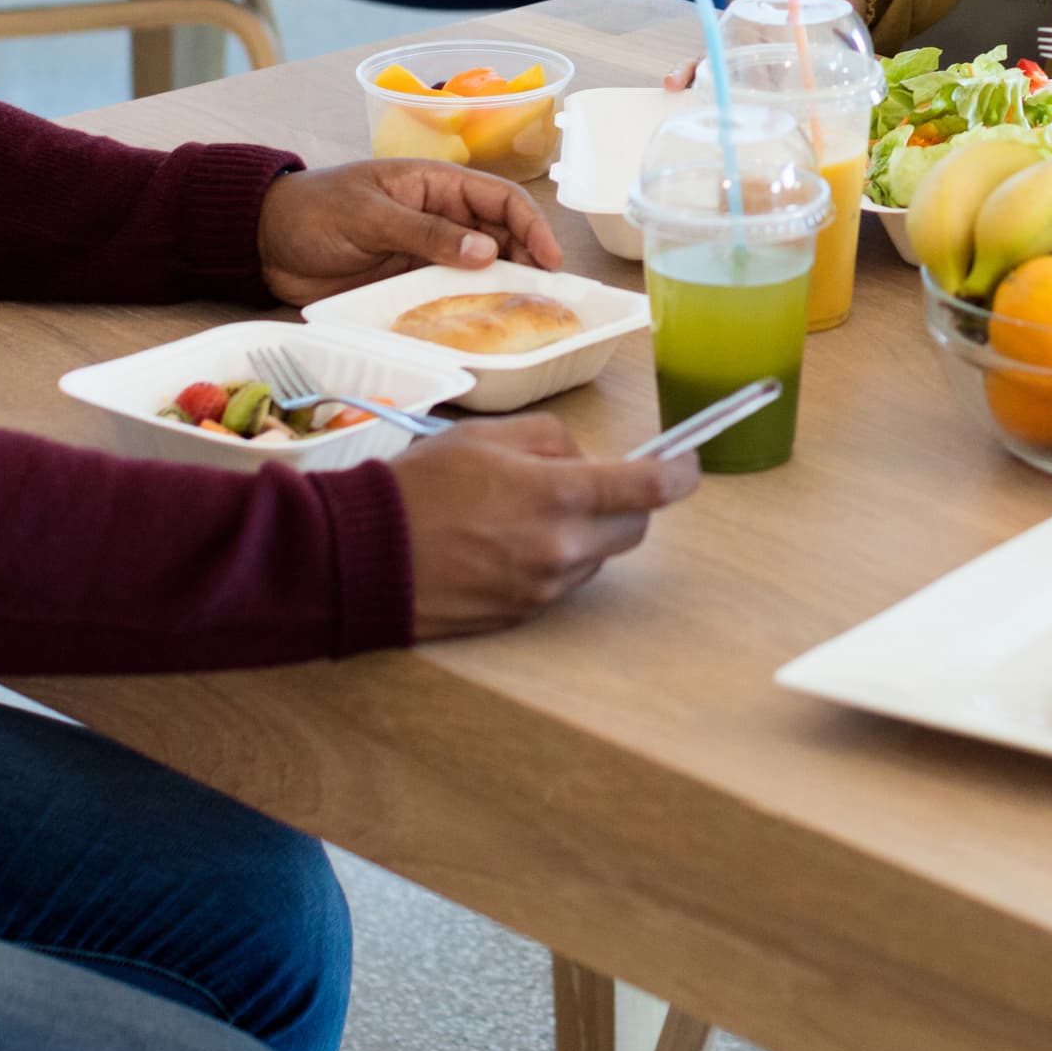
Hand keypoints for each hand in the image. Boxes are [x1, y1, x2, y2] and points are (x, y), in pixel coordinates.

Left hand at [257, 160, 562, 307]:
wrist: (263, 242)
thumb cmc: (313, 210)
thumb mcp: (369, 215)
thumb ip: (426, 231)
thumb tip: (485, 249)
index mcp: (435, 184)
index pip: (500, 198)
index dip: (532, 225)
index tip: (550, 260)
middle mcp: (441, 216)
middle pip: (500, 236)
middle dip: (527, 262)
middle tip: (548, 298)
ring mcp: (427, 252)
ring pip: (481, 269)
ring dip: (503, 288)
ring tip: (526, 315)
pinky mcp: (409, 282)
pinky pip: (450, 294)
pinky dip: (470, 308)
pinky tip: (484, 326)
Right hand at [387, 415, 698, 636]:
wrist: (363, 557)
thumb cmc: (419, 487)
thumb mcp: (486, 436)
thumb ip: (552, 440)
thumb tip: (585, 459)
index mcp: (559, 495)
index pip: (650, 488)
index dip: (680, 473)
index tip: (688, 464)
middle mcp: (562, 548)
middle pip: (634, 528)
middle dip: (626, 503)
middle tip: (590, 484)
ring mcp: (544, 587)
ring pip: (598, 557)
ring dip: (586, 533)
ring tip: (528, 513)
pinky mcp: (524, 614)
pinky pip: (564, 581)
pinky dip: (556, 559)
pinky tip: (511, 543)